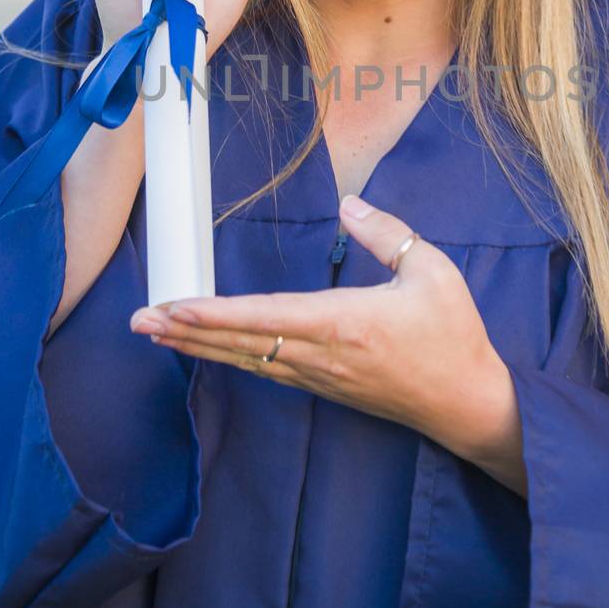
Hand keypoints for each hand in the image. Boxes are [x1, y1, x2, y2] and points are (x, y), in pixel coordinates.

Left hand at [128, 194, 518, 469]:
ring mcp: (322, 377)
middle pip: (241, 344)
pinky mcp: (326, 388)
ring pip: (247, 361)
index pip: (266, 316)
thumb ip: (386, 235)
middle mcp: (324, 356)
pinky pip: (267, 371)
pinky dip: (230, 358)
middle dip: (187, 332)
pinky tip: (208, 350)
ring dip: (200, 347)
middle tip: (140, 320)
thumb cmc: (454, 335)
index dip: (217, 313)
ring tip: (157, 332)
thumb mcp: (432, 271)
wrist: (469, 403)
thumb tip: (347, 204)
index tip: (177, 307)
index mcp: (346, 324)